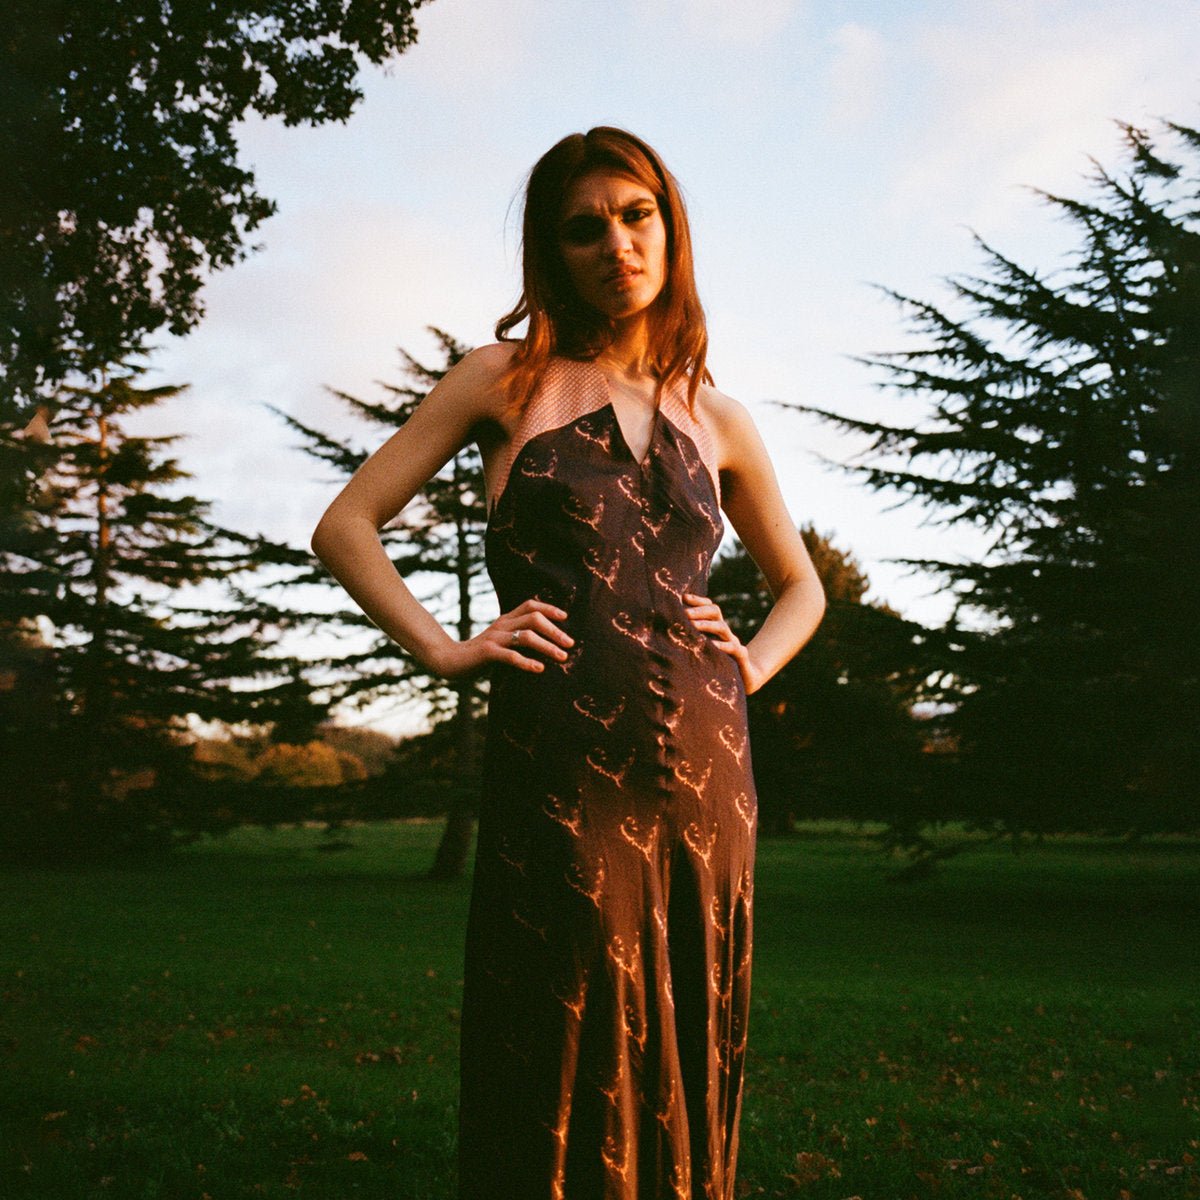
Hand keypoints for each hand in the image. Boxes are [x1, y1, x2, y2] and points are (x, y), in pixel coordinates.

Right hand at [438, 599, 573, 677]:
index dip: (549, 608)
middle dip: (555, 630)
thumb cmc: (479, 655)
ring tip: (562, 657)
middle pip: (533, 619)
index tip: (566, 617)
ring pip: (526, 636)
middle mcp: (502, 625)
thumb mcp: (500, 642)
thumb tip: (545, 645)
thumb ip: (516, 639)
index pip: (530, 605)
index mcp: (505, 620)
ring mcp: (494, 637)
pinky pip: (510, 656)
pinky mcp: (487, 652)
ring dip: (547, 646)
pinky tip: (539, 669)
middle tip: (570, 644)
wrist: (449, 660)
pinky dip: (527, 662)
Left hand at [684, 592, 760, 693]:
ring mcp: (733, 642)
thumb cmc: (718, 662)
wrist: (747, 677)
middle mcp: (724, 632)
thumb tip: (666, 630)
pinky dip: (723, 646)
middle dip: (699, 610)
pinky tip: (712, 646)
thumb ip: (691, 638)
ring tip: (693, 626)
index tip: (683, 598)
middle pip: (715, 612)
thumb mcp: (704, 649)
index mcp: (715, 627)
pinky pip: (733, 648)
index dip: (697, 600)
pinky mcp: (741, 656)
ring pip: (722, 627)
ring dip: (707, 625)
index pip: (708, 607)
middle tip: (684, 613)